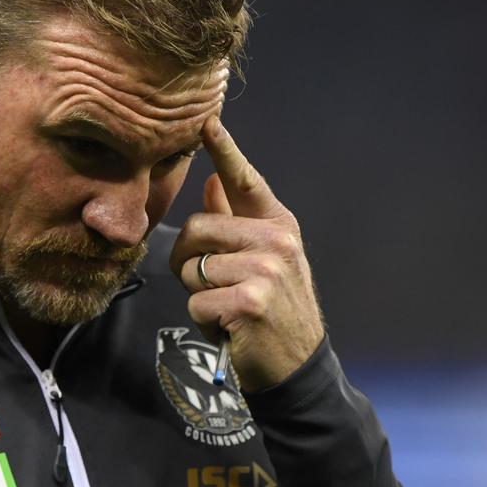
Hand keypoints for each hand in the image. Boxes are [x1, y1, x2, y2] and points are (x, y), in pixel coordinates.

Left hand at [170, 116, 325, 391]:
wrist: (297, 365)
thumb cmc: (273, 310)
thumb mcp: (263, 261)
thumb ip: (236, 221)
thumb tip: (212, 180)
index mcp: (278, 225)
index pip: (245, 181)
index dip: (224, 150)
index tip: (207, 121)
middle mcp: (276, 241)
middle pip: (196, 229)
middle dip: (189, 260)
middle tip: (213, 285)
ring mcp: (265, 271)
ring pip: (192, 268)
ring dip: (199, 294)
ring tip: (229, 308)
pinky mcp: (249, 301)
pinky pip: (196, 301)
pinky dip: (205, 320)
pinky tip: (231, 327)